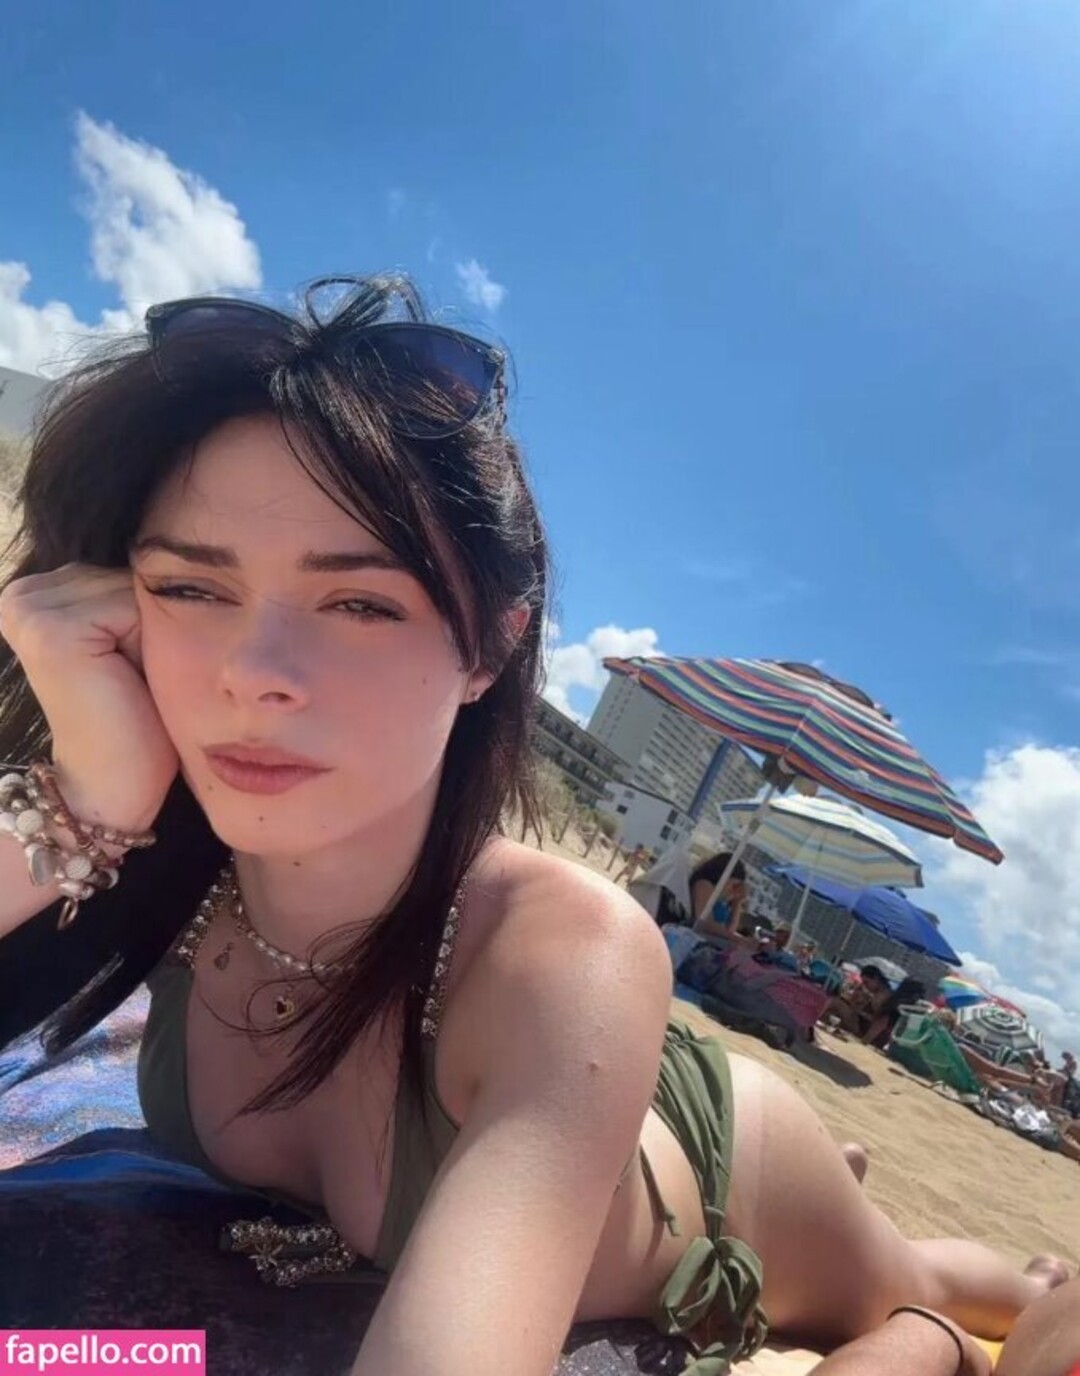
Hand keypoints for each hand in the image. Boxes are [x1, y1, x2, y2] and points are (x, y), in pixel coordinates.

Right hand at [0, 563, 178, 830]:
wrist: (115, 785)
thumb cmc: (138, 717)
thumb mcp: (139, 638)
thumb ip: (136, 589)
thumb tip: (172, 540)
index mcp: (42, 587)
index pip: (132, 566)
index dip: (154, 613)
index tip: (135, 663)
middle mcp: (26, 589)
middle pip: (136, 571)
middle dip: (154, 621)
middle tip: (133, 677)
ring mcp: (30, 606)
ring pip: (140, 588)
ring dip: (154, 634)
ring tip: (130, 679)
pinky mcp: (50, 629)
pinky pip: (138, 607)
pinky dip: (150, 645)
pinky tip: (126, 679)